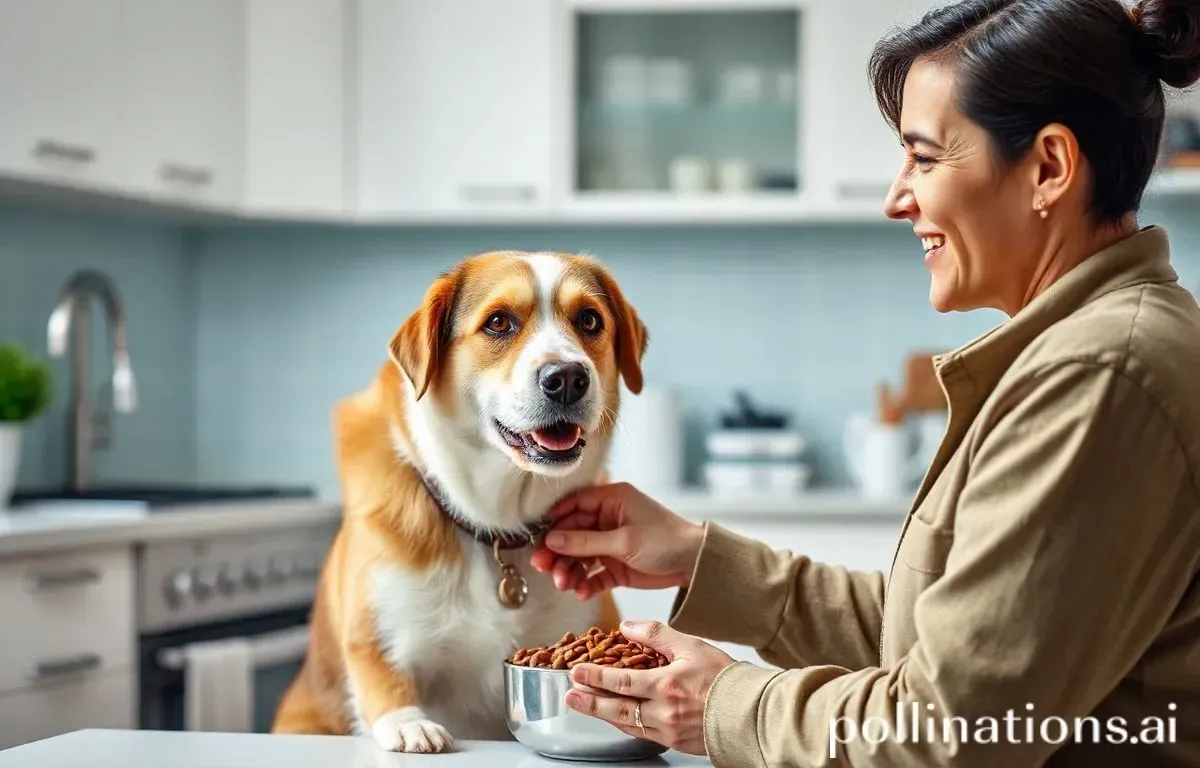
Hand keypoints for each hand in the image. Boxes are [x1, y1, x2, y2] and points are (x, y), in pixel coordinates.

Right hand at [531, 482, 704, 599]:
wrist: (696, 565)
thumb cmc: (666, 541)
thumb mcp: (624, 540)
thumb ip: (586, 541)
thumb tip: (552, 539)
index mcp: (612, 500)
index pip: (574, 504)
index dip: (554, 518)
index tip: (537, 535)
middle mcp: (608, 519)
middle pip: (572, 533)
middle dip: (557, 552)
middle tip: (542, 568)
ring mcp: (611, 543)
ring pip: (580, 556)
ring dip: (569, 570)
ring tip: (564, 585)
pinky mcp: (617, 566)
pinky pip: (594, 574)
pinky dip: (586, 583)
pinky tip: (580, 592)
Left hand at [564, 620, 734, 755]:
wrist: (751, 712)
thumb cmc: (726, 679)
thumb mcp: (691, 646)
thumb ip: (657, 634)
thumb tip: (628, 626)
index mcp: (666, 686)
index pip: (621, 681)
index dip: (596, 676)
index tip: (577, 672)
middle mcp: (664, 712)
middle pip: (616, 708)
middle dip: (589, 702)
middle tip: (570, 696)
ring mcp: (668, 730)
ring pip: (626, 723)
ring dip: (602, 715)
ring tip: (584, 706)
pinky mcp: (674, 742)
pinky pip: (641, 734)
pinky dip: (624, 725)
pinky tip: (615, 718)